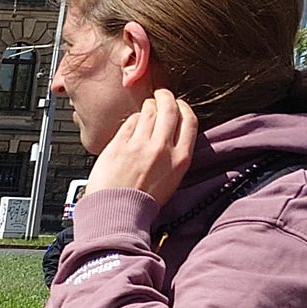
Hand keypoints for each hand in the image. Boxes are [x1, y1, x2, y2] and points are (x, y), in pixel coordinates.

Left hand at [86, 89, 197, 206]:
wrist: (117, 213)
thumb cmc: (142, 201)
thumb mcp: (172, 179)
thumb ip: (174, 154)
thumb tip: (171, 133)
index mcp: (180, 158)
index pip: (189, 121)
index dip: (184, 108)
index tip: (179, 105)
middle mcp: (162, 148)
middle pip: (169, 109)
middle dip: (166, 97)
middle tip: (161, 94)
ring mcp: (140, 145)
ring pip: (148, 111)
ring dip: (148, 105)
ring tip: (146, 105)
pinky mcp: (119, 144)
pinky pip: (130, 122)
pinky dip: (133, 119)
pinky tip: (132, 123)